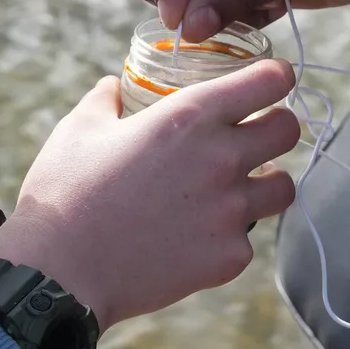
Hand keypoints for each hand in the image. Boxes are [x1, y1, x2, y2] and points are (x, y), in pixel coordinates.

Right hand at [0, 61, 301, 330]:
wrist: (61, 271)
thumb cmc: (66, 192)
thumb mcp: (80, 128)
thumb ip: (106, 99)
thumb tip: (113, 86)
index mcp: (189, 116)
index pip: (269, 81)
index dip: (275, 77)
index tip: (270, 82)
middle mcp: (221, 158)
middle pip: (289, 130)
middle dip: (275, 127)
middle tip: (252, 136)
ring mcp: (230, 211)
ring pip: (283, 187)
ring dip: (264, 183)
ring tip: (232, 189)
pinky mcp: (228, 257)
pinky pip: (248, 238)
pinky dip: (229, 235)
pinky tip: (196, 236)